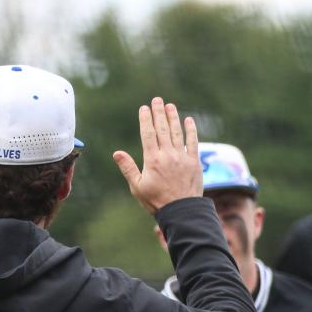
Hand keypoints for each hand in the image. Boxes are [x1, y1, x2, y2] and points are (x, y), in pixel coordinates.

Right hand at [112, 97, 203, 213]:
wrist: (182, 211)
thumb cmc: (157, 201)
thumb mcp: (137, 186)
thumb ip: (128, 168)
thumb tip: (116, 153)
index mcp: (152, 160)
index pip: (148, 134)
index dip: (146, 119)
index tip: (144, 108)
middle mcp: (167, 155)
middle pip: (162, 129)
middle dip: (159, 113)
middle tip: (157, 100)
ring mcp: (182, 158)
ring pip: (177, 133)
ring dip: (173, 118)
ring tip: (170, 106)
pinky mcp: (194, 162)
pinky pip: (193, 143)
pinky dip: (191, 131)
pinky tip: (189, 120)